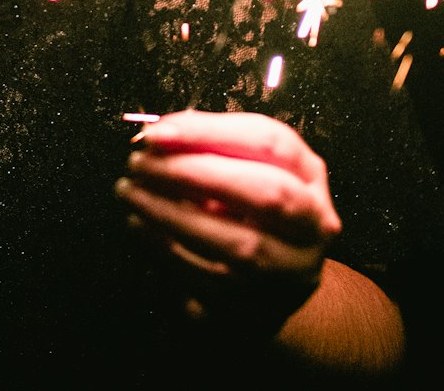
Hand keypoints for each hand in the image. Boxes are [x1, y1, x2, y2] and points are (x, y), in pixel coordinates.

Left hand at [115, 109, 341, 308]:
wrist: (271, 285)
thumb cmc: (248, 208)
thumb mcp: (241, 166)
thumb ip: (207, 143)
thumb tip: (158, 134)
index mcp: (310, 176)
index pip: (271, 142)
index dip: (211, 132)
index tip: (156, 132)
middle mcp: (313, 225)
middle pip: (264, 193)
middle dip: (194, 174)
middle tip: (139, 163)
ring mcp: (291, 273)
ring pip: (237, 243)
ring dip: (171, 213)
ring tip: (130, 191)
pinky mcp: (262, 310)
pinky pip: (211, 280)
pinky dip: (167, 249)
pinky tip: (138, 224)